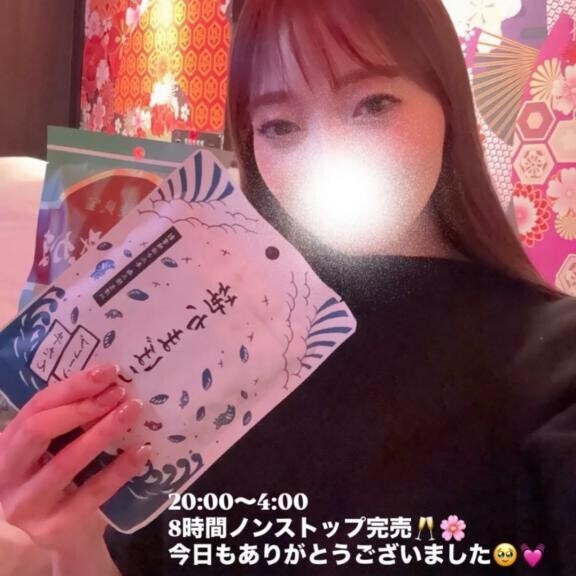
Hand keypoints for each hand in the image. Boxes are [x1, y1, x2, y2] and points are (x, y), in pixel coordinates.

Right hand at [0, 364, 149, 552]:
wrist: (68, 534)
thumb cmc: (64, 478)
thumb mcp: (56, 446)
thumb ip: (70, 418)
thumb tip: (111, 380)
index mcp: (7, 445)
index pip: (36, 407)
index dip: (72, 386)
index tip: (107, 372)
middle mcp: (7, 474)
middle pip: (38, 430)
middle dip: (82, 406)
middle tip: (119, 392)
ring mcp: (26, 504)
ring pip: (65, 462)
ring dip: (102, 432)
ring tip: (132, 411)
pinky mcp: (53, 527)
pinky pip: (92, 493)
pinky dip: (119, 469)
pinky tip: (141, 450)